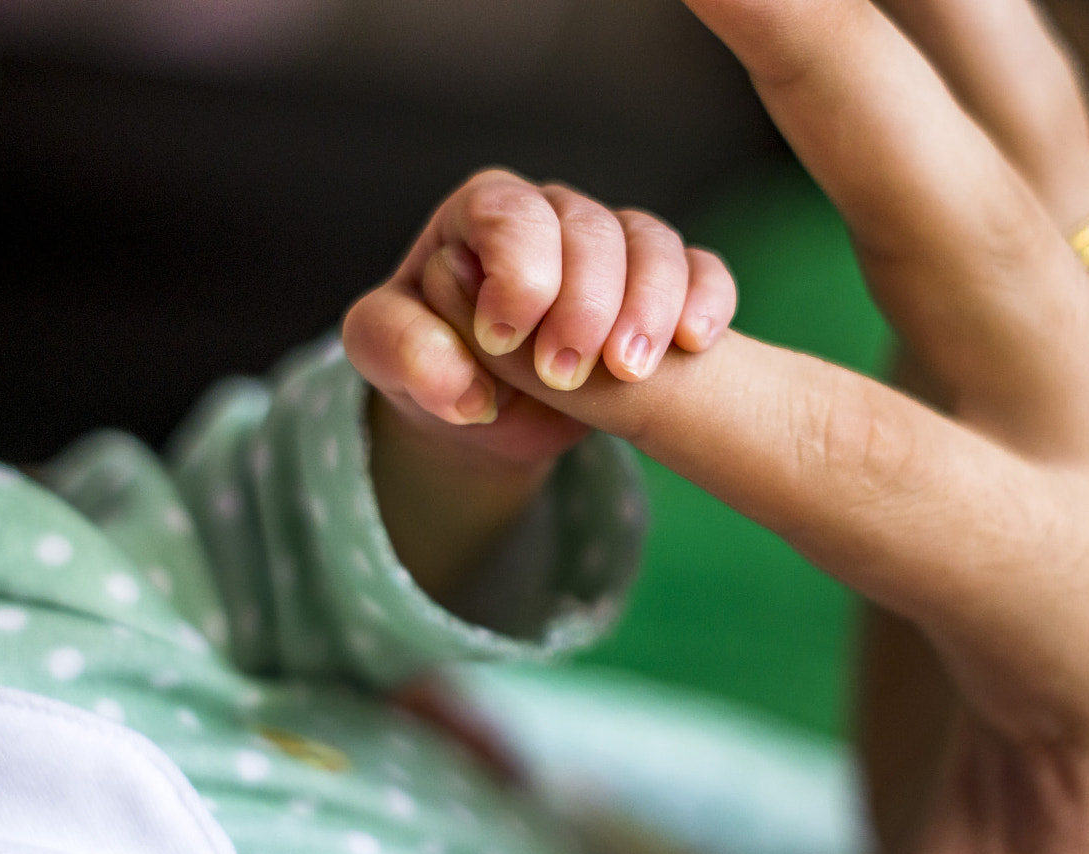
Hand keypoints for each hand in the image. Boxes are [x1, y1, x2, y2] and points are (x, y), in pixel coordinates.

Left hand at [342, 169, 735, 598]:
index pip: (510, 212)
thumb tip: (459, 383)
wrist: (479, 405)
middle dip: (584, 302)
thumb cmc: (427, 359)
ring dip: (649, 306)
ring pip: (652, 244)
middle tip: (563, 374)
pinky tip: (694, 343)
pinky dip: (706, 301)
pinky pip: (701, 271)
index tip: (502, 337)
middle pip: (590, 229)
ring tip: (629, 372)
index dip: (517, 271)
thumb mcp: (382, 355)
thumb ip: (403, 352)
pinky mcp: (659, 286)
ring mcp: (613, 247)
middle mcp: (552, 216)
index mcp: (482, 214)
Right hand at [405, 1, 1088, 853]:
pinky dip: (962, 74)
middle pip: (971, 233)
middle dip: (823, 74)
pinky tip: (896, 21)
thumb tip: (578, 786)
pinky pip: (1041, 186)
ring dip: (916, 27)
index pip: (859, 465)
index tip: (527, 350)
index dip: (677, 396)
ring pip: (1036, 161)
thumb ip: (766, 840)